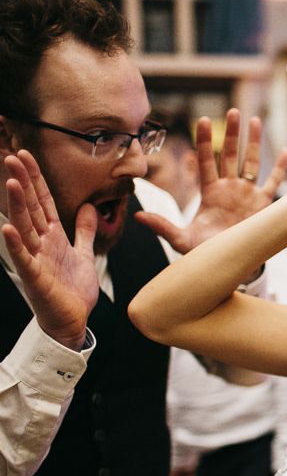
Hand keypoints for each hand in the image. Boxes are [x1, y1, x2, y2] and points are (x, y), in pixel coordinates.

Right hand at [2, 151, 97, 349]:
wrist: (73, 320)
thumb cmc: (74, 289)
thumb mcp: (84, 254)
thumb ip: (85, 231)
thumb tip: (90, 207)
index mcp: (53, 236)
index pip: (44, 202)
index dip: (36, 179)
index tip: (28, 155)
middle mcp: (41, 244)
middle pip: (31, 208)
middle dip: (24, 183)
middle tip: (14, 157)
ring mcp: (36, 259)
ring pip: (25, 227)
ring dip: (18, 206)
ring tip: (11, 183)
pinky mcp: (35, 277)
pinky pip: (24, 258)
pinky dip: (17, 244)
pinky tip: (7, 228)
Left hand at [136, 109, 286, 253]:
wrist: (230, 264)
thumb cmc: (205, 252)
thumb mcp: (182, 240)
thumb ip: (162, 226)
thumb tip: (138, 215)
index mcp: (210, 193)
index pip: (206, 161)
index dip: (205, 142)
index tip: (202, 121)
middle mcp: (229, 189)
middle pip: (230, 155)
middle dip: (232, 134)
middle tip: (232, 112)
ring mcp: (247, 194)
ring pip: (251, 163)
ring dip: (254, 143)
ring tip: (254, 120)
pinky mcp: (263, 205)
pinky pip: (273, 182)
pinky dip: (280, 168)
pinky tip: (285, 151)